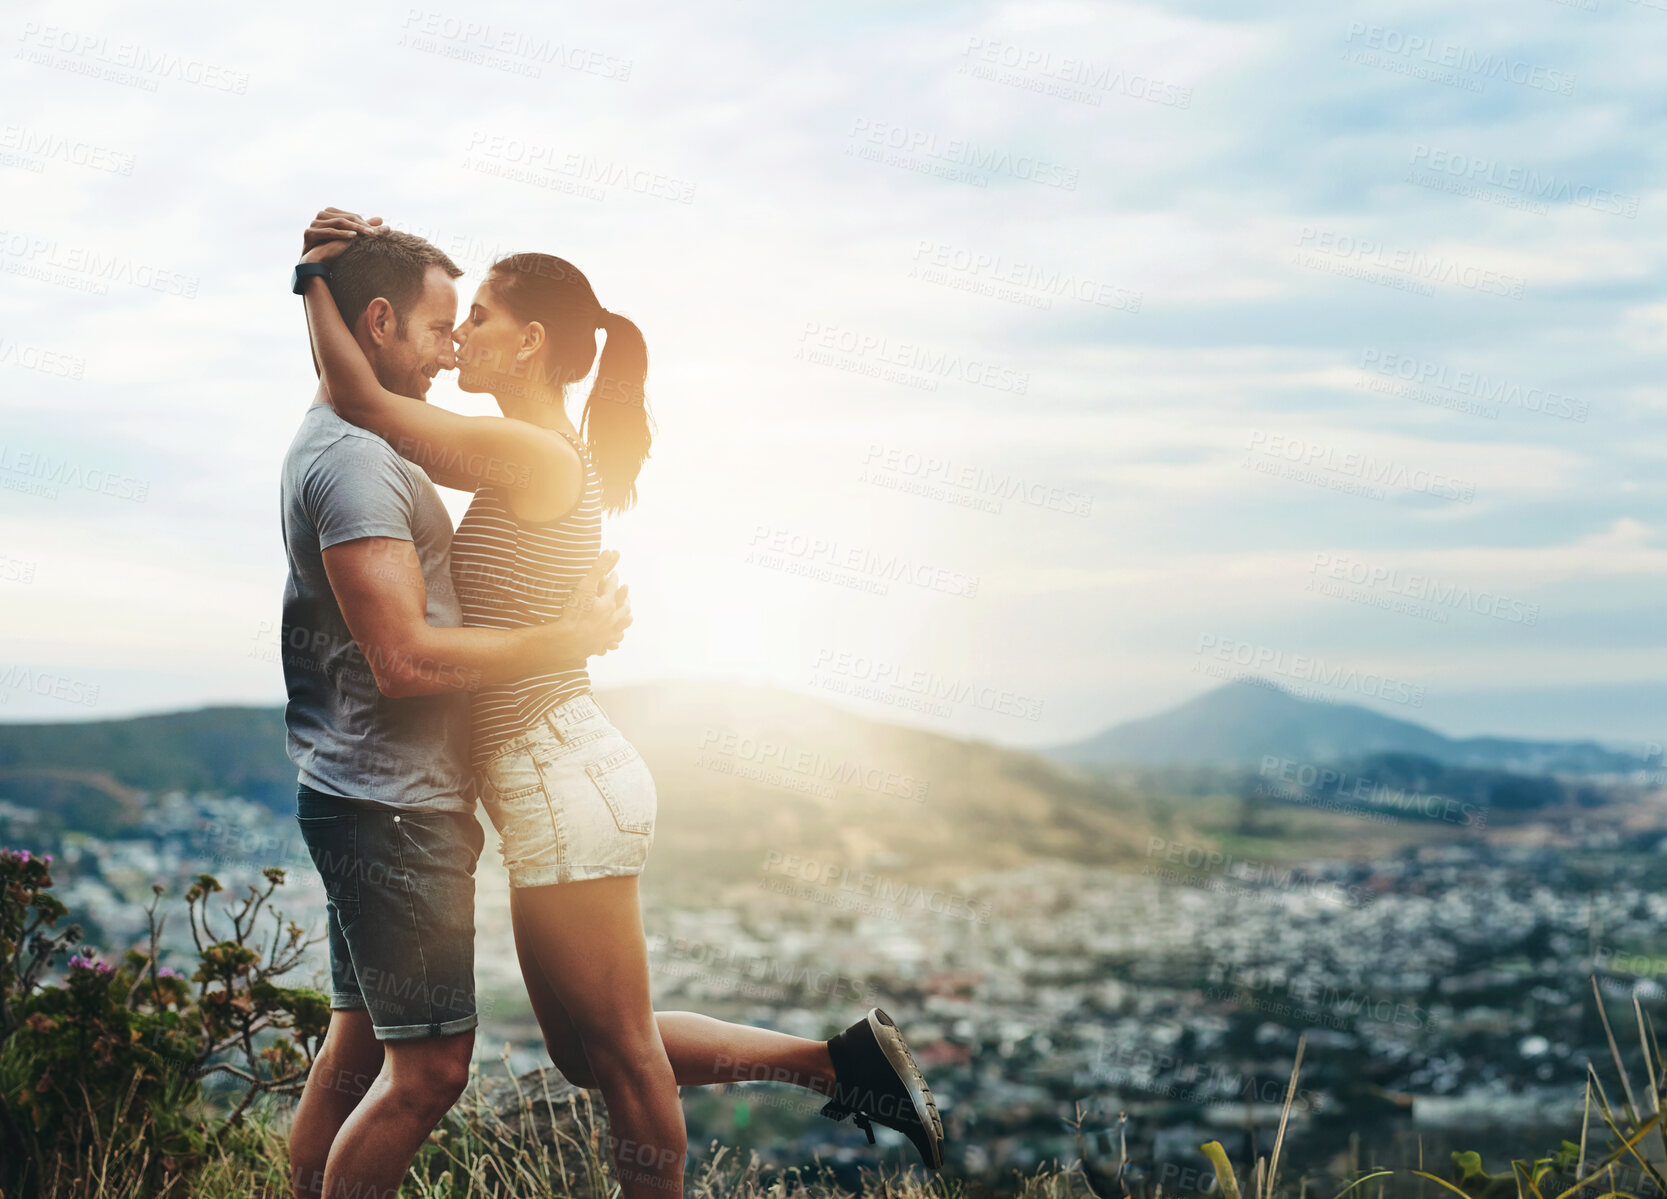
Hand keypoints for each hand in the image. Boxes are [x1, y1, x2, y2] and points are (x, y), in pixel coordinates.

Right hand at [301, 207, 384, 262]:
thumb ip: (363, 228)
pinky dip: (341, 234)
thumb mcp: (349, 237)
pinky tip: (353, 237)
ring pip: (338, 223)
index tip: (378, 230)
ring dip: (355, 228)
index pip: (351, 216)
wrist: (314, 263)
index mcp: (329, 213)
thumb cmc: (332, 249)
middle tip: (376, 233)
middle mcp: (321, 216)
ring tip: (368, 234)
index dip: (364, 223)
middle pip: (346, 218)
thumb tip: (381, 220)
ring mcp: (314, 223)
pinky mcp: (309, 233)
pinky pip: (329, 232)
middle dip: (362, 225)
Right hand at [538, 550, 632, 666]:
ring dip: (625, 619)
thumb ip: (597, 569)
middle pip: (623, 607)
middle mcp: (612, 619)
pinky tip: (616, 641)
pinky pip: (612, 642)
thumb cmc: (574, 613)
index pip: (613, 586)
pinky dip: (615, 640)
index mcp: (609, 604)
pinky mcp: (601, 645)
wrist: (566, 641)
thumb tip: (610, 551)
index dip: (613, 578)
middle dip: (624, 598)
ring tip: (627, 616)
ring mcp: (608, 633)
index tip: (614, 572)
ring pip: (622, 625)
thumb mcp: (585, 587)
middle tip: (624, 592)